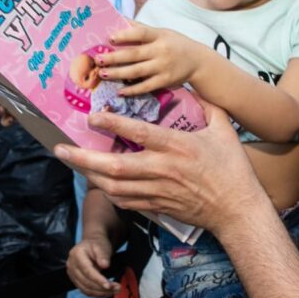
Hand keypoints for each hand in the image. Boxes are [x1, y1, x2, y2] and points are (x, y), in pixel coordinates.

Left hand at [54, 100, 267, 234]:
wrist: (238, 211)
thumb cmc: (233, 169)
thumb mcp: (223, 129)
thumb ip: (206, 105)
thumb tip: (193, 86)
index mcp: (177, 147)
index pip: (139, 132)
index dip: (114, 123)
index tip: (92, 116)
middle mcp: (162, 170)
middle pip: (115, 165)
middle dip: (84, 157)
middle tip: (61, 148)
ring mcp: (157, 191)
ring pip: (114, 186)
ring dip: (89, 174)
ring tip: (71, 162)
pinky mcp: (158, 206)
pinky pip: (125, 201)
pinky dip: (107, 192)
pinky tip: (96, 182)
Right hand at [66, 233, 119, 297]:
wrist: (91, 244)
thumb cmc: (97, 244)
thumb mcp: (102, 246)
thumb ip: (103, 255)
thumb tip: (105, 266)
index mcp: (77, 254)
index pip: (87, 271)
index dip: (98, 279)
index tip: (109, 285)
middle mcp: (71, 265)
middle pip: (86, 282)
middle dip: (102, 288)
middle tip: (117, 288)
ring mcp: (72, 274)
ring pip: (86, 289)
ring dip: (101, 293)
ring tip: (115, 291)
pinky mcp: (75, 280)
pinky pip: (85, 291)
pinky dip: (97, 294)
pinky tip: (107, 292)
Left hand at [95, 23, 208, 95]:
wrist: (198, 61)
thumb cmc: (175, 44)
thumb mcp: (162, 32)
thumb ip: (141, 28)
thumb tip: (118, 18)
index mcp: (159, 35)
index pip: (141, 33)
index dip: (125, 34)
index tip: (109, 37)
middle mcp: (161, 51)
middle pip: (134, 54)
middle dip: (114, 57)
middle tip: (98, 59)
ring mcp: (163, 67)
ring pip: (137, 71)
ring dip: (118, 73)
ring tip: (103, 73)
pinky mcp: (165, 81)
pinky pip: (146, 86)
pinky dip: (132, 90)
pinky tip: (120, 90)